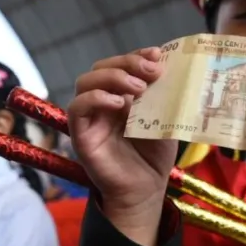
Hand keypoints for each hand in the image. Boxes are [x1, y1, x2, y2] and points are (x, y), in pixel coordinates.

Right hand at [69, 47, 176, 245]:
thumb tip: (168, 65)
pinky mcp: (81, 135)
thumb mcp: (165, 118)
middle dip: (127, 63)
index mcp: (122, 95)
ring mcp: (90, 117)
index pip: (121, 64)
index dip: (137, 55)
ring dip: (113, 77)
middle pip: (101, 67)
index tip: (158, 55)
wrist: (146, 190)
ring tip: (139, 88)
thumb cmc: (154, 156)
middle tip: (152, 72)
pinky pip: (77, 108)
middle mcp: (102, 102)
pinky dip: (96, 98)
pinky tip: (120, 104)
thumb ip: (163, 94)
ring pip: (85, 82)